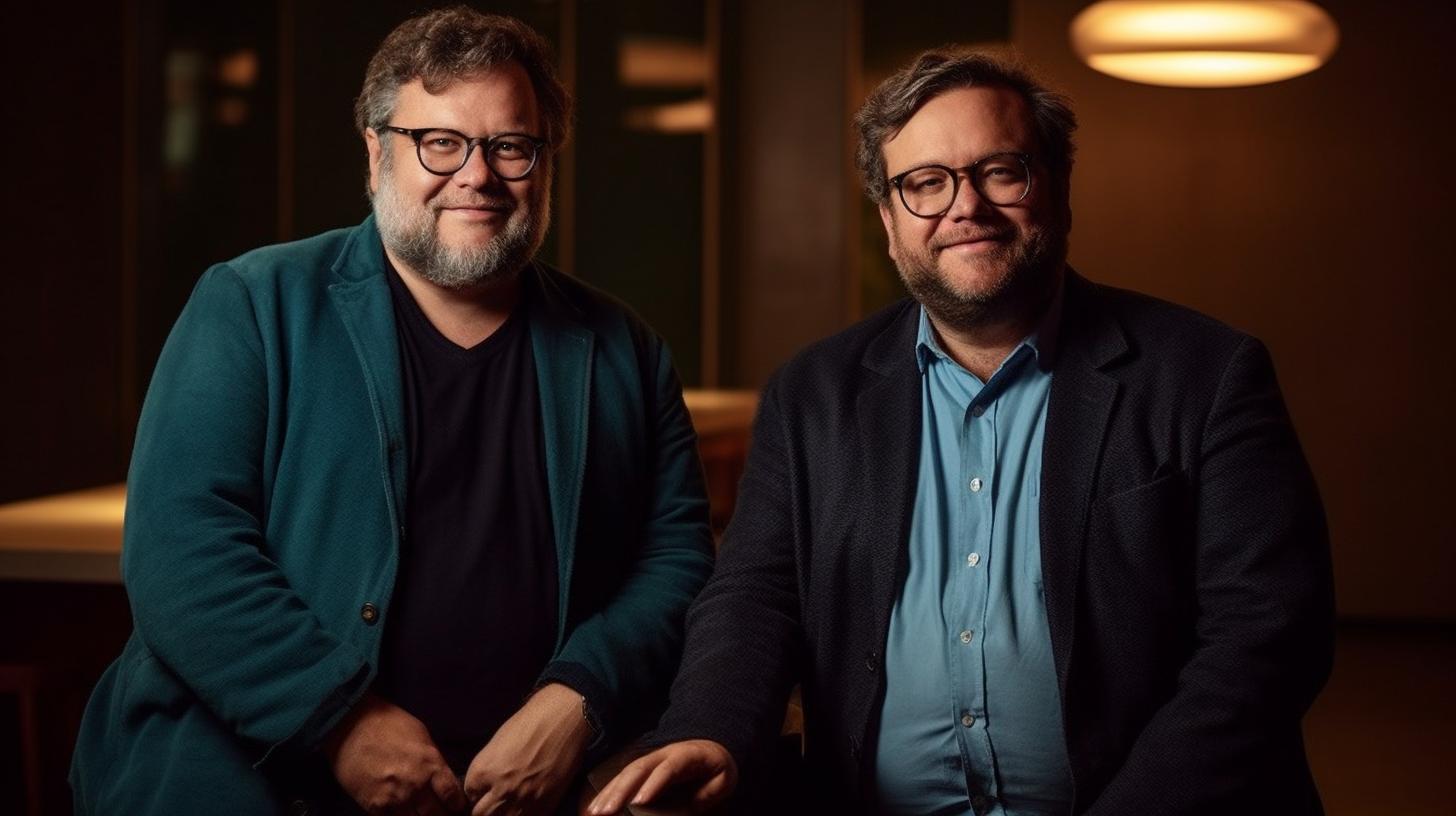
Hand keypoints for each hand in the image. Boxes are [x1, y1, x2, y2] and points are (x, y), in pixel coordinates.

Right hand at [323, 692, 468, 814]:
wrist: (350, 725)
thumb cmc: (388, 725)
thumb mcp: (421, 736)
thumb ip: (433, 761)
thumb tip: (443, 779)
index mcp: (430, 764)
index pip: (452, 796)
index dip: (457, 805)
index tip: (456, 807)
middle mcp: (415, 785)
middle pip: (436, 814)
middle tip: (440, 813)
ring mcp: (393, 798)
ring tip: (420, 812)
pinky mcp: (373, 806)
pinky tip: (401, 814)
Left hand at [464, 683, 592, 814]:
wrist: (564, 718)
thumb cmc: (531, 721)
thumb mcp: (498, 742)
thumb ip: (488, 767)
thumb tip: (486, 784)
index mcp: (484, 770)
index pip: (469, 794)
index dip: (477, 791)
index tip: (484, 788)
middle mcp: (501, 789)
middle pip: (481, 814)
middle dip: (485, 807)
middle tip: (494, 798)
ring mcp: (524, 800)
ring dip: (503, 813)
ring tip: (510, 802)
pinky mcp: (546, 804)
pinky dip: (526, 813)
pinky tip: (527, 804)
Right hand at [585, 740, 736, 814]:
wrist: (714, 745)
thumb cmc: (718, 766)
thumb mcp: (724, 778)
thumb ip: (710, 792)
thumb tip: (692, 805)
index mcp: (685, 756)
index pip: (667, 769)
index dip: (653, 784)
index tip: (640, 801)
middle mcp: (663, 754)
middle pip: (639, 769)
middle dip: (620, 790)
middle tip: (605, 812)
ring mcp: (651, 758)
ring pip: (626, 772)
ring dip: (608, 792)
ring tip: (594, 812)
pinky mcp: (644, 766)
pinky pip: (622, 777)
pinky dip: (608, 791)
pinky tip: (596, 806)